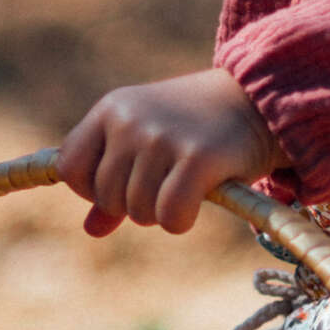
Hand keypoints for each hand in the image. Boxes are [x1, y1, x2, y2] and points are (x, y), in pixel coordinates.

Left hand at [54, 68, 284, 236]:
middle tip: (167, 184)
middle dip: (134, 205)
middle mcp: (131, 120)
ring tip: (186, 185)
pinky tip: (197, 203)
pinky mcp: (197, 158)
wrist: (259, 100)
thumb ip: (115, 179)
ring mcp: (162, 138)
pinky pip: (170, 216)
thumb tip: (90, 230)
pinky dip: (181, 221)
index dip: (90, 188)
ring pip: (138, 211)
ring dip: (162, 213)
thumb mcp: (148, 139)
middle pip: (106, 197)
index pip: (69, 167)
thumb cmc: (198, 124)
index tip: (122, 186)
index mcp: (112, 109)